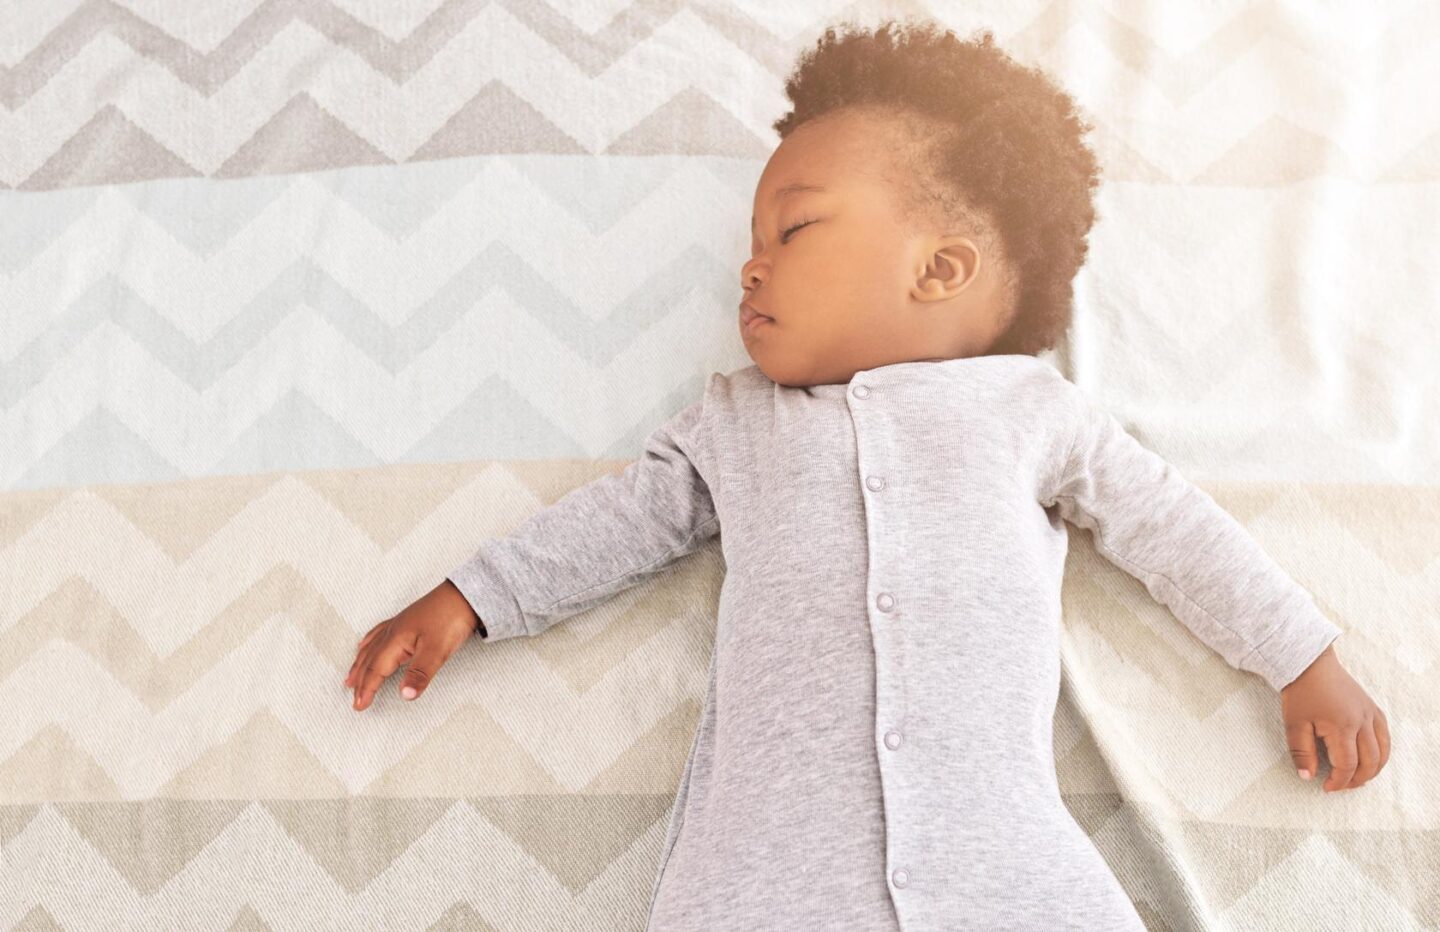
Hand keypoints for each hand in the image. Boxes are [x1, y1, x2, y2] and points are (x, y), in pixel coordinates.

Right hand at [345, 579, 482, 710]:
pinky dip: (368, 643)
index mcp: (396, 640)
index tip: (359, 706)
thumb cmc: (452, 618)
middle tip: (354, 699)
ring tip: (350, 678)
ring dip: (360, 664)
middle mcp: (393, 631)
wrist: (465, 595)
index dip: (367, 689)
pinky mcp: (407, 620)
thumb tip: (405, 696)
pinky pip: (378, 634)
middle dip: (360, 680)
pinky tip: (364, 643)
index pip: (376, 669)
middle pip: (369, 659)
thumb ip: (420, 674)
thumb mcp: (438, 651)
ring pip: (371, 647)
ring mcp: (399, 624)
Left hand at [1280, 645, 1389, 791]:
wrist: (1310, 664)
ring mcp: (1370, 714)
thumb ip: (1302, 752)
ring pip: (1382, 751)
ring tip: (1357, 778)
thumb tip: (1307, 777)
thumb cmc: (1300, 692)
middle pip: (1369, 761)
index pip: (1347, 765)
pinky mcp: (1373, 708)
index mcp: (1342, 727)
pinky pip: (1385, 736)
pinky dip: (1381, 752)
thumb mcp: (1294, 724)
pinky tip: (1370, 759)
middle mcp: (1362, 722)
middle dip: (1357, 779)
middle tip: (1342, 786)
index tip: (1326, 787)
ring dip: (1373, 769)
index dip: (1339, 781)